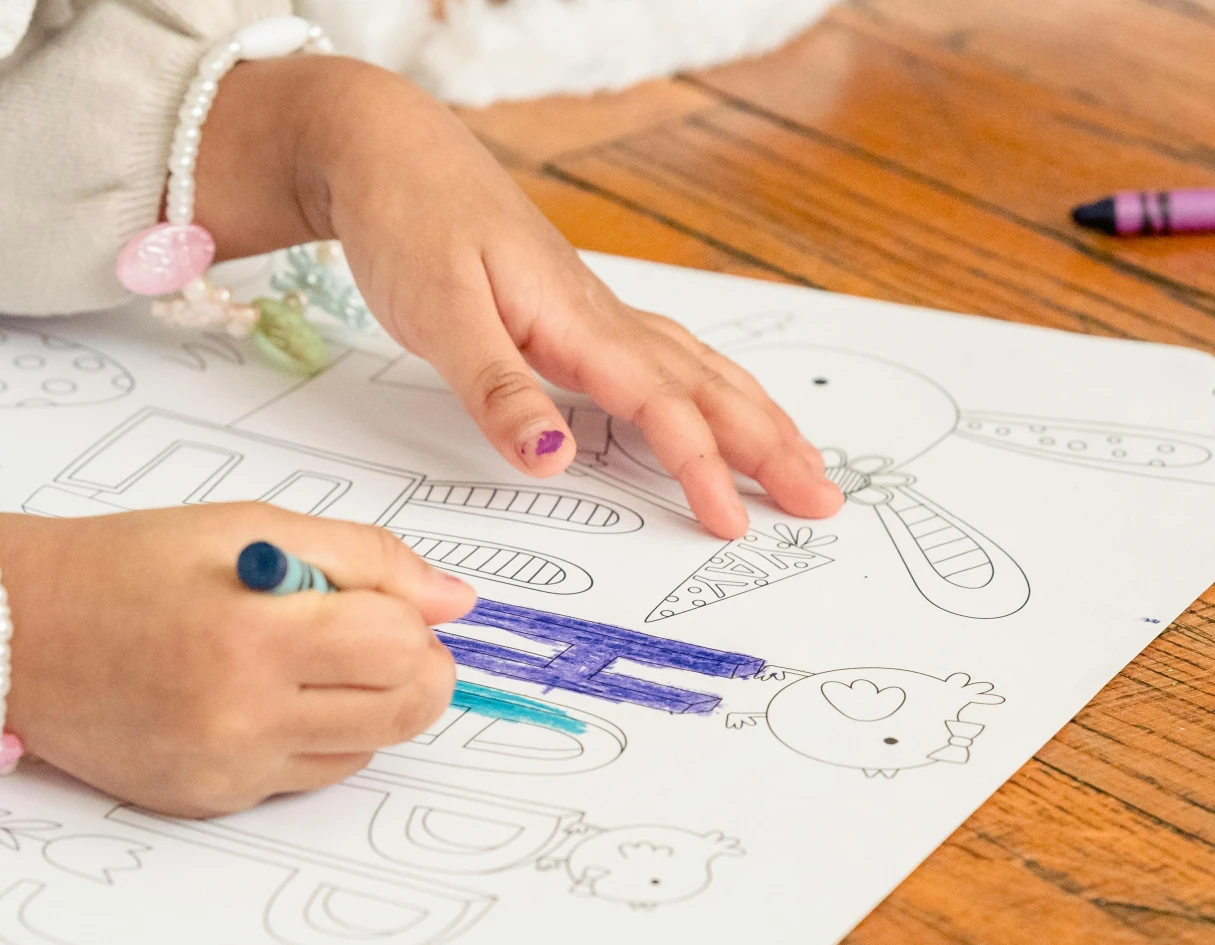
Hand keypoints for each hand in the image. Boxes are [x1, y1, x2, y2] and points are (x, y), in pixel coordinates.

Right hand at [0, 495, 473, 815]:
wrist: (12, 633)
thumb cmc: (129, 567)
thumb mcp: (248, 526)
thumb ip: (364, 558)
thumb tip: (456, 602)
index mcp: (251, 633)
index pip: (399, 650)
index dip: (412, 624)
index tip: (389, 606)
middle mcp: (240, 715)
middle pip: (403, 713)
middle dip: (412, 672)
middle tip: (371, 637)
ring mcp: (226, 769)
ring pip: (364, 752)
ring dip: (360, 707)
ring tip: (295, 659)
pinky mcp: (210, 802)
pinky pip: (306, 779)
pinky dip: (307, 739)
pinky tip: (254, 697)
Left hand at [196, 57, 843, 539]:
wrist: (390, 150)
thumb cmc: (412, 223)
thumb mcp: (440, 313)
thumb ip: (497, 390)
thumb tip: (553, 458)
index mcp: (579, 321)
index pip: (662, 406)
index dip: (704, 468)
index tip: (733, 523)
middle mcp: (604, 317)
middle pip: (710, 388)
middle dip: (773, 446)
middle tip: (825, 499)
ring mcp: (598, 314)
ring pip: (700, 371)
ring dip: (757, 418)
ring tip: (801, 461)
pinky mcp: (579, 313)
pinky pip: (670, 360)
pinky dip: (715, 390)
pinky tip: (724, 405)